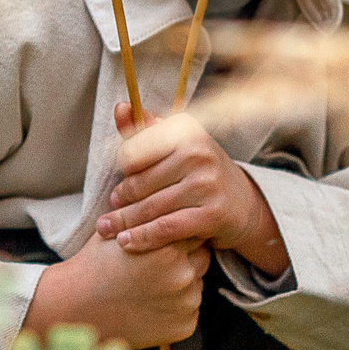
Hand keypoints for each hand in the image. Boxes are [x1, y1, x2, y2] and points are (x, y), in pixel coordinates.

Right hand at [22, 230, 206, 348]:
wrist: (76, 308)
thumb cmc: (95, 264)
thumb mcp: (119, 232)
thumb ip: (149, 218)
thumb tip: (172, 196)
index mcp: (168, 248)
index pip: (192, 231)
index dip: (178, 234)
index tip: (164, 240)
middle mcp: (183, 275)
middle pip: (201, 257)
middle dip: (185, 258)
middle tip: (157, 264)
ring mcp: (186, 304)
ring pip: (196, 284)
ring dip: (183, 283)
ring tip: (151, 286)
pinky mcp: (185, 326)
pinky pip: (189, 311)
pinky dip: (177, 308)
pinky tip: (151, 306)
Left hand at [97, 103, 288, 271]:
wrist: (242, 203)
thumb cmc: (199, 170)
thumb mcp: (175, 144)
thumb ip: (144, 128)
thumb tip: (120, 107)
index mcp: (185, 129)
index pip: (133, 152)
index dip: (120, 171)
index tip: (117, 184)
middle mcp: (198, 151)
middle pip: (140, 183)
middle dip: (119, 202)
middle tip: (106, 215)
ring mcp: (207, 183)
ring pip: (150, 208)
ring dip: (123, 222)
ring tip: (106, 229)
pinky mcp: (212, 213)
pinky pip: (166, 228)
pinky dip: (142, 237)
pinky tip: (126, 242)